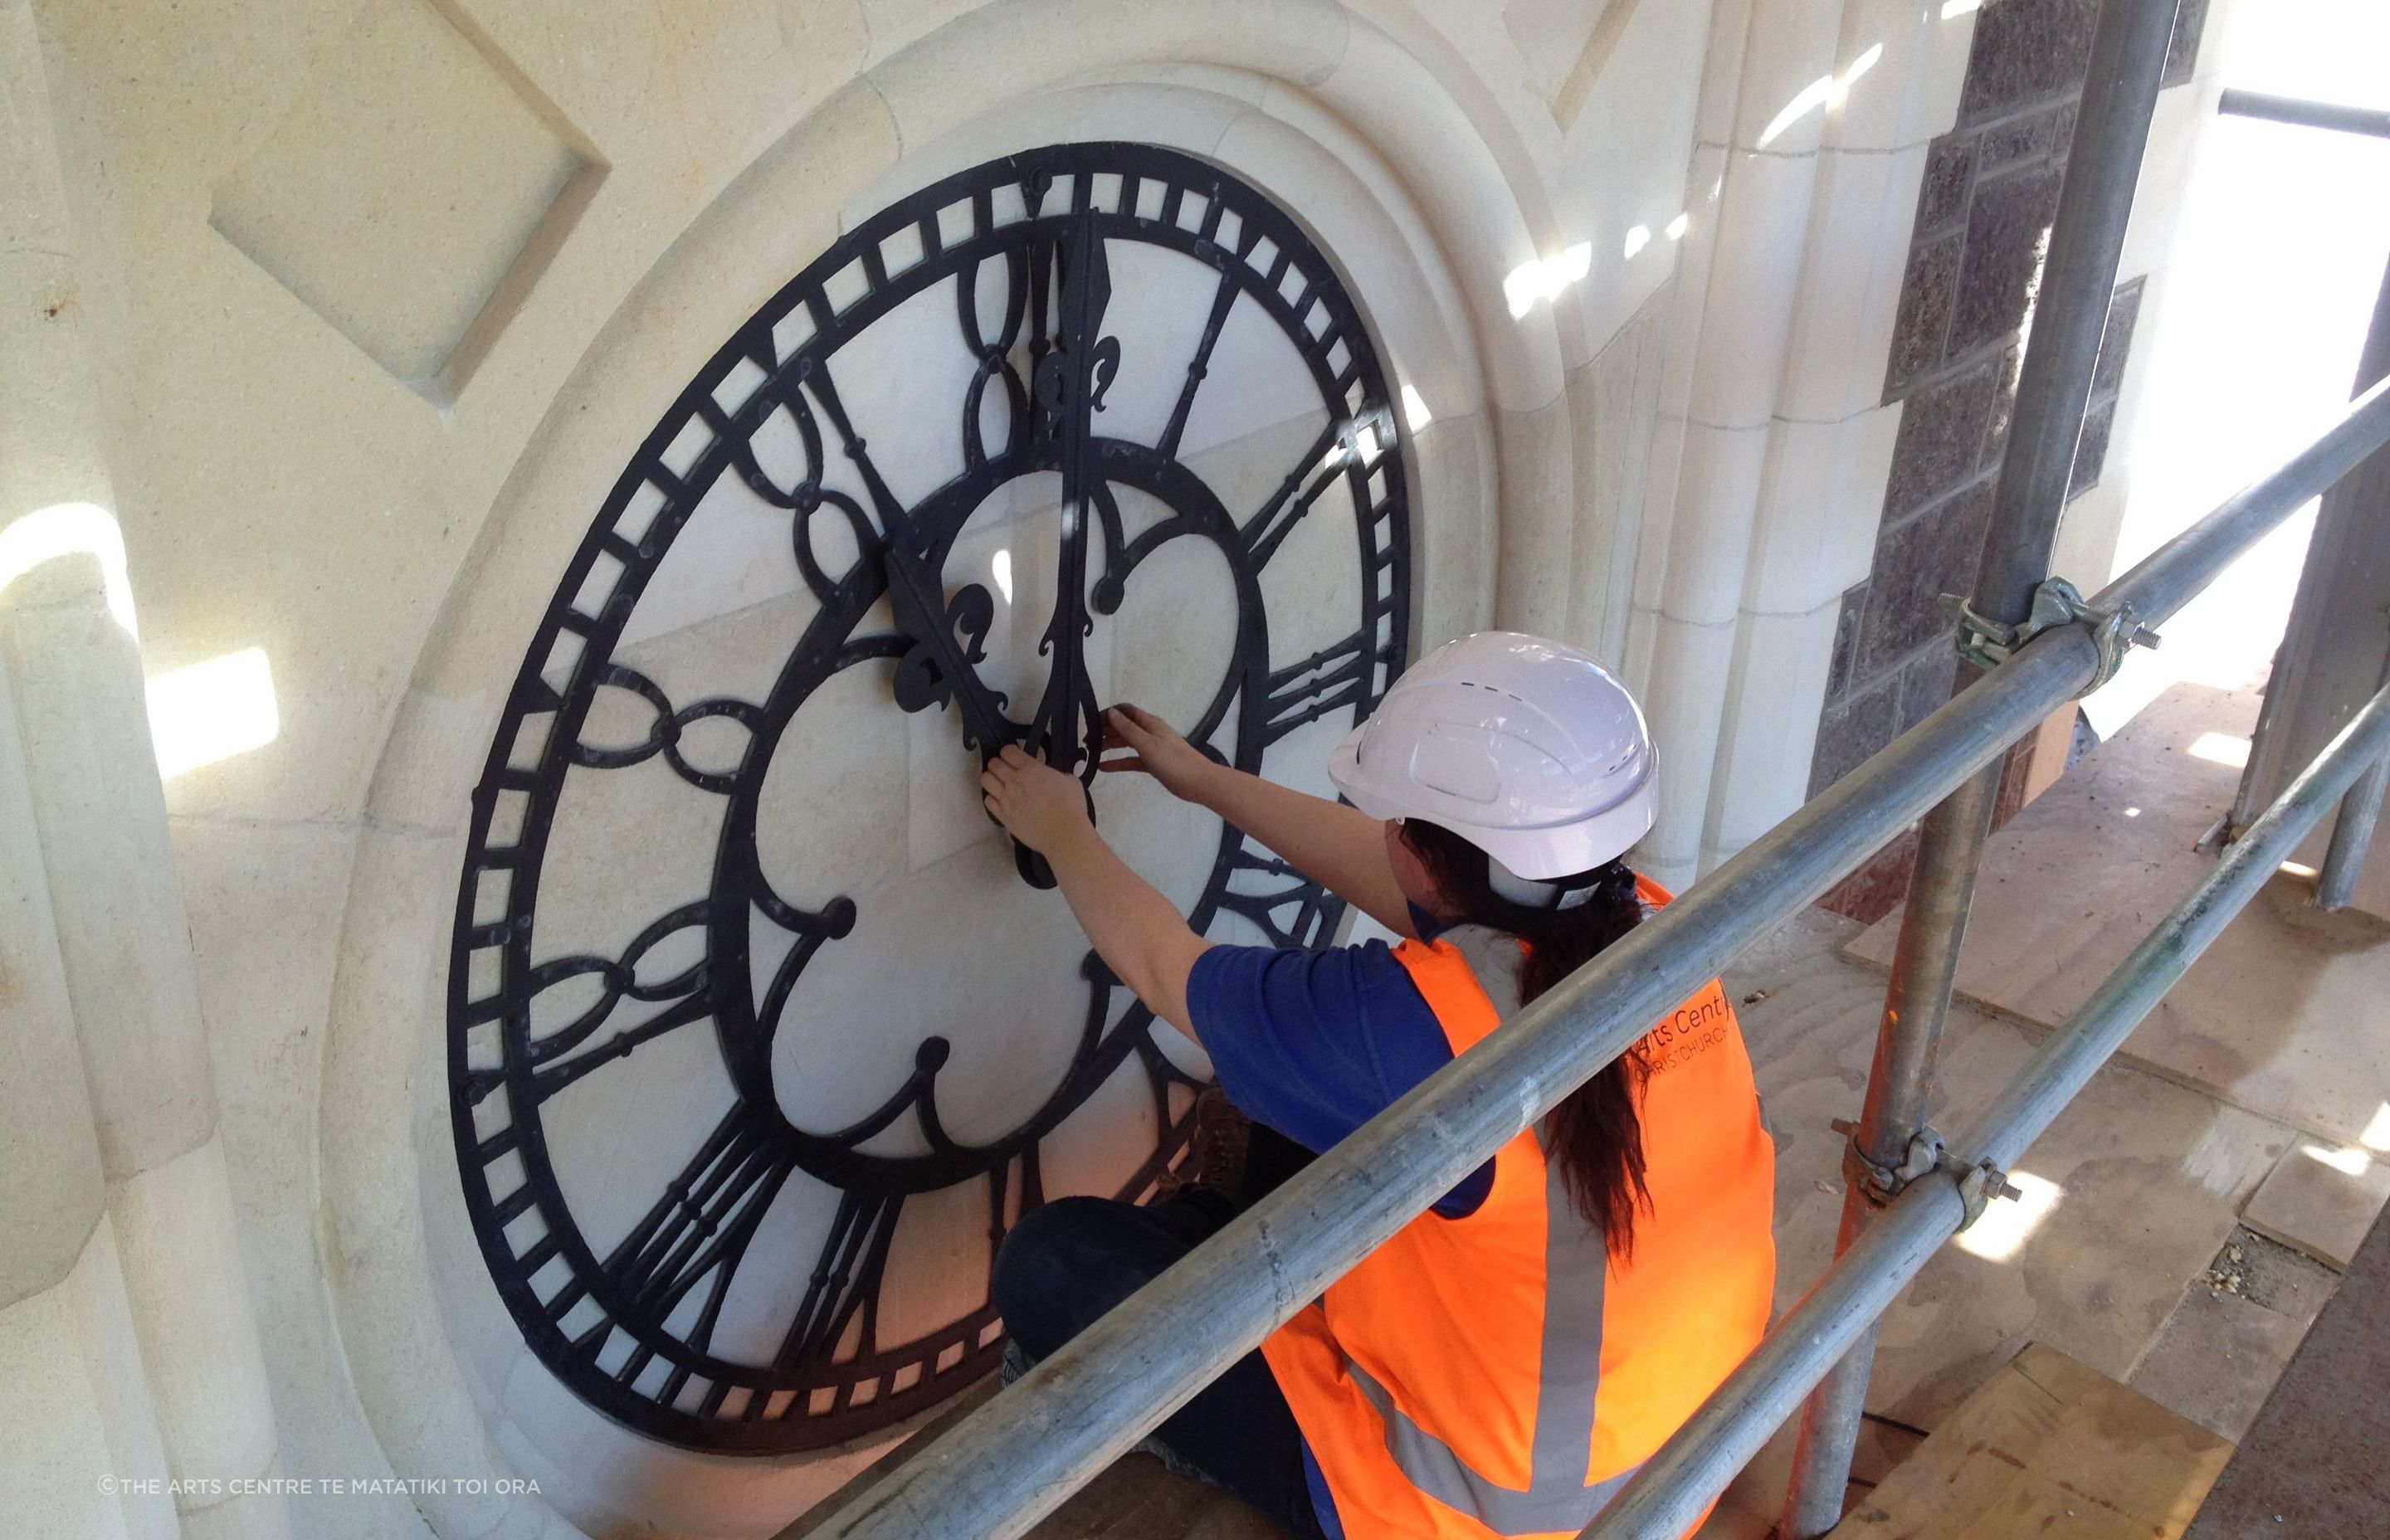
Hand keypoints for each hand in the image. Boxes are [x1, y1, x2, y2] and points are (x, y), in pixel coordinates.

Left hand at [981, 745, 1095, 854]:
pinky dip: (992, 798)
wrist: (1063, 833)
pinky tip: (1001, 801)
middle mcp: (1014, 780)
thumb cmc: (1071, 806)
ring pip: (985, 779)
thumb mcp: (1070, 781)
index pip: (1007, 751)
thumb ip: (1058, 775)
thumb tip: (1055, 778)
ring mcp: (1005, 798)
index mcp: (1030, 768)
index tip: (1014, 757)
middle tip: (1007, 770)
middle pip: (993, 764)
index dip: (1010, 752)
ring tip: (1000, 784)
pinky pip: (987, 801)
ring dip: (992, 779)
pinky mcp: (1002, 815)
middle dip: (999, 764)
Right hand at [1098, 704, 1216, 802]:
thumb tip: (1111, 712)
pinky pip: (1131, 760)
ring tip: (1090, 752)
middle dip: (1105, 730)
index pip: (1125, 711)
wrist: (1198, 782)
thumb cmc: (1173, 761)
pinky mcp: (1152, 763)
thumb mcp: (1147, 744)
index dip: (1108, 714)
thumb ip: (1128, 729)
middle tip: (1086, 741)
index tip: (1090, 723)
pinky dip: (1118, 762)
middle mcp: (1149, 732)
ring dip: (1109, 745)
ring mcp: (1151, 748)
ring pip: (1126, 743)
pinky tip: (1103, 768)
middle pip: (1123, 727)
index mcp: (1149, 723)